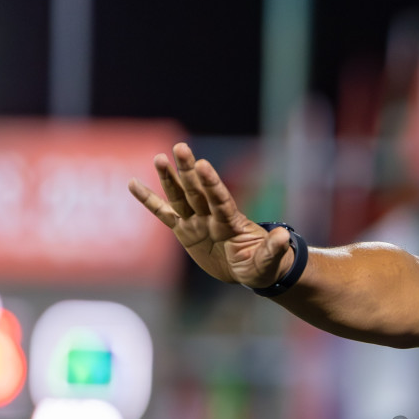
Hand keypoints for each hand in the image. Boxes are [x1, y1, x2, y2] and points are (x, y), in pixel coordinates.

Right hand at [128, 142, 293, 288]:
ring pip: (180, 197)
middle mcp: (212, 217)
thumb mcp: (270, 262)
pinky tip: (133, 184)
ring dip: (169, 179)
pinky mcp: (185, 231)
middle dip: (188, 171)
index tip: (202, 164)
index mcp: (232, 223)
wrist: (249, 271)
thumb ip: (274, 249)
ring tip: (159, 158)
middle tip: (181, 147)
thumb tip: (284, 237)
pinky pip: (164, 214)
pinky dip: (149, 201)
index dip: (211, 183)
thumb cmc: (263, 266)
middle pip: (198, 192)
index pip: (219, 200)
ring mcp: (197, 222)